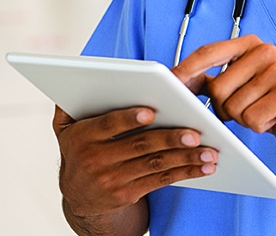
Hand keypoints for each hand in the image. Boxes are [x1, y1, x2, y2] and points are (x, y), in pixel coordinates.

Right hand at [53, 105, 217, 217]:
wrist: (80, 197)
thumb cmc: (80, 151)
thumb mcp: (66, 128)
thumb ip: (70, 103)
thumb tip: (77, 77)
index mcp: (83, 137)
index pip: (107, 125)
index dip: (128, 118)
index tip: (150, 111)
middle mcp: (96, 160)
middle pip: (139, 146)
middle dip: (170, 139)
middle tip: (195, 133)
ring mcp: (113, 179)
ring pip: (155, 165)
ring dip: (185, 158)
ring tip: (210, 152)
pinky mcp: (129, 193)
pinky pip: (161, 180)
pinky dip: (186, 173)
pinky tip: (204, 167)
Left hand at [172, 36, 275, 151]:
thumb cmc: (267, 103)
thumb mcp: (237, 86)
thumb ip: (210, 80)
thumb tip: (176, 80)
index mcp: (249, 44)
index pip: (209, 52)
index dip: (187, 69)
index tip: (169, 81)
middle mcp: (265, 51)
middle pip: (218, 88)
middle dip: (225, 108)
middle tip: (245, 108)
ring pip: (234, 107)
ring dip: (243, 119)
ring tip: (261, 111)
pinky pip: (252, 119)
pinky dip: (258, 126)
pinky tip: (272, 118)